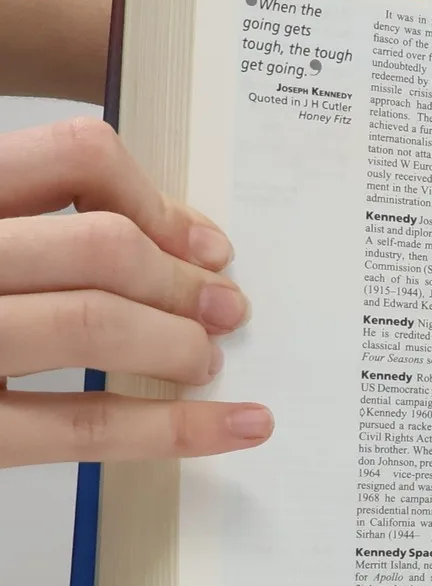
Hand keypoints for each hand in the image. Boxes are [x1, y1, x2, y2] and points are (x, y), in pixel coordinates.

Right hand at [0, 117, 271, 467]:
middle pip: (97, 244)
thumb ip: (40, 227)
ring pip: (92, 322)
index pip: (73, 157)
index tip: (203, 245)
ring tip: (204, 360)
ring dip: (177, 342)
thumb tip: (182, 245)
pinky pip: (84, 425)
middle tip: (224, 309)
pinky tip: (236, 427)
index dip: (157, 201)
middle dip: (181, 282)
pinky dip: (176, 429)